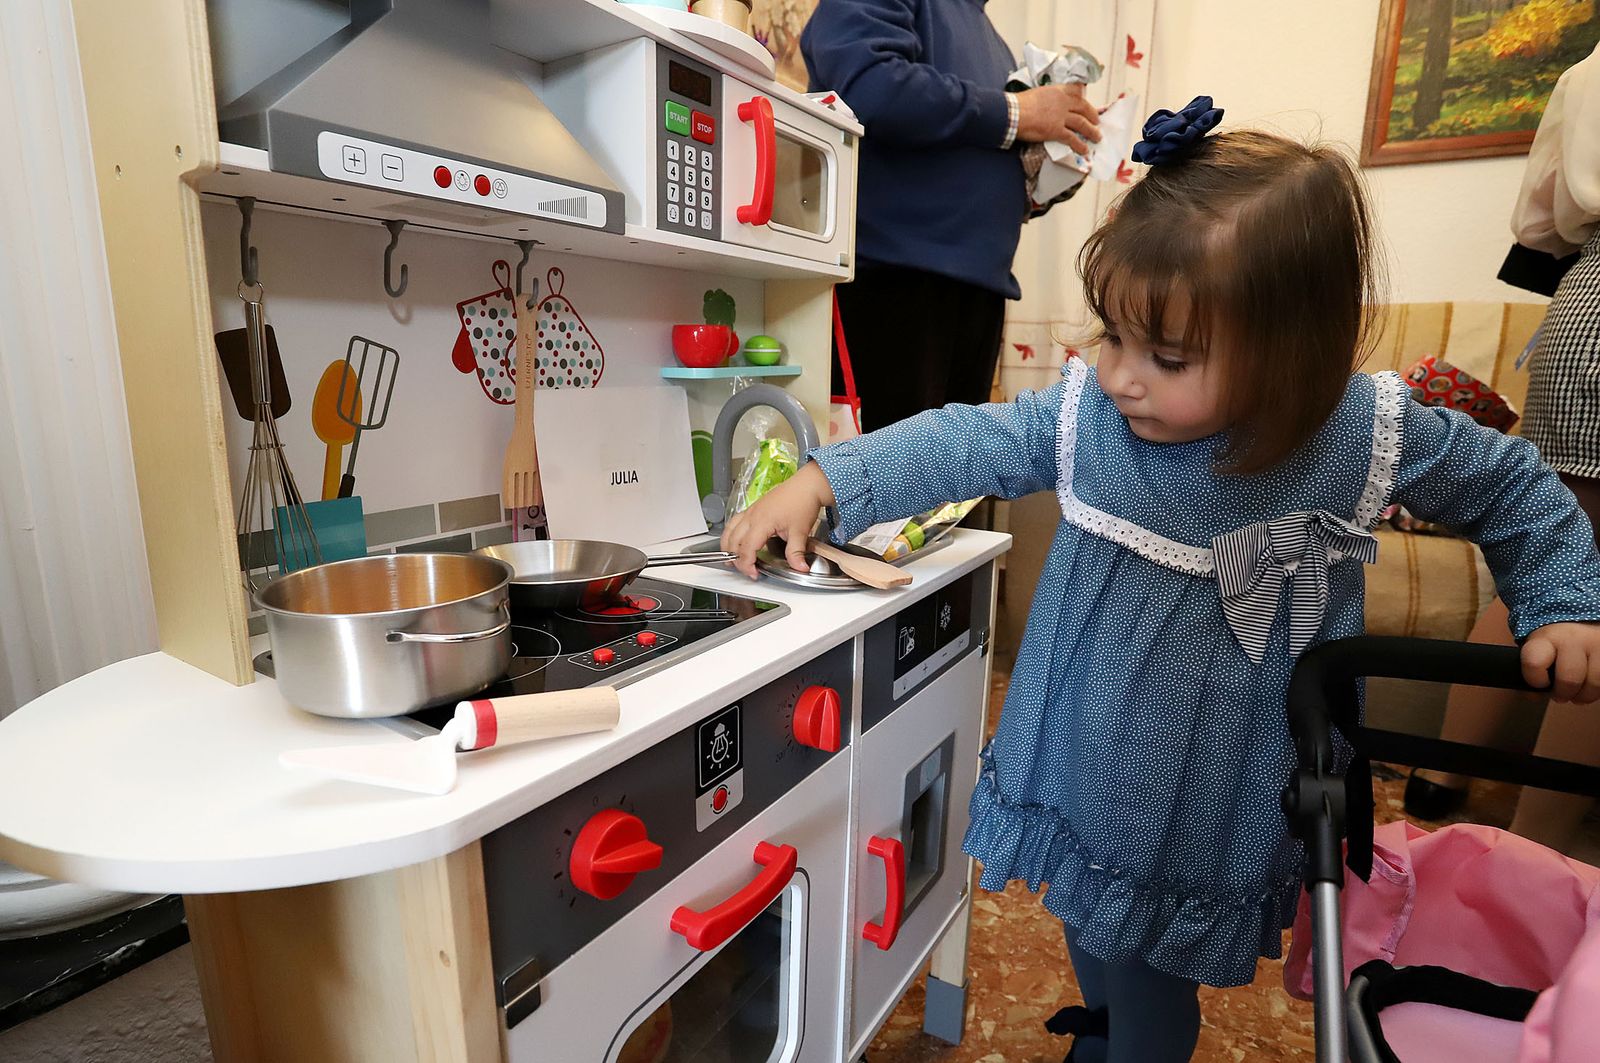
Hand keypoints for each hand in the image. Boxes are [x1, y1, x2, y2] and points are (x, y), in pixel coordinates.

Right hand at [721, 463, 835, 578]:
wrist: (807, 485)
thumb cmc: (802, 502)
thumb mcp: (800, 532)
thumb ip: (796, 553)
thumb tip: (799, 568)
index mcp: (761, 522)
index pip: (746, 548)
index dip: (747, 564)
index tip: (754, 574)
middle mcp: (752, 515)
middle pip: (733, 541)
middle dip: (737, 559)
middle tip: (748, 570)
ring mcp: (751, 511)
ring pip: (729, 530)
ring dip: (728, 546)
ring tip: (733, 559)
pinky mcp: (753, 508)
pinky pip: (734, 522)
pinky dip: (731, 534)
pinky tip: (735, 540)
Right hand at [1015, 84, 1101, 153]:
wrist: (1013, 113)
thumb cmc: (1017, 104)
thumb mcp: (1035, 94)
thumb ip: (1045, 98)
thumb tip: (1044, 105)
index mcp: (1056, 91)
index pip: (1075, 90)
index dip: (1083, 96)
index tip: (1086, 100)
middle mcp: (1062, 102)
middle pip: (1083, 107)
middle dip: (1092, 114)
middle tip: (1096, 120)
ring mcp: (1061, 117)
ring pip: (1082, 123)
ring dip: (1091, 131)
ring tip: (1096, 136)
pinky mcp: (1057, 131)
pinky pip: (1072, 138)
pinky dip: (1080, 145)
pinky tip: (1084, 149)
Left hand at [1522, 622, 1599, 702]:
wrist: (1582, 619)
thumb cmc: (1557, 639)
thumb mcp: (1538, 647)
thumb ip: (1532, 671)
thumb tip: (1535, 696)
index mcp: (1547, 638)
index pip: (1534, 662)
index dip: (1535, 679)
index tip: (1539, 682)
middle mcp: (1574, 639)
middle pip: (1569, 679)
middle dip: (1563, 694)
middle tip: (1560, 694)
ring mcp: (1598, 645)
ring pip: (1594, 684)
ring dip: (1584, 695)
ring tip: (1578, 692)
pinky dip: (1599, 689)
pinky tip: (1591, 684)